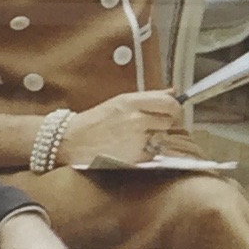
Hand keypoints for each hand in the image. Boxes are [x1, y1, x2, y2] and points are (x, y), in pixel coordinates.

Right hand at [62, 90, 186, 169]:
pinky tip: (132, 148)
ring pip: (162, 137)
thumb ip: (149, 97)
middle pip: (169, 121)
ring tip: (137, 137)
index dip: (174, 108)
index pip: (169, 103)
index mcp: (132, 102)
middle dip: (163, 124)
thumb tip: (173, 91)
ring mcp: (137, 139)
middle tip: (150, 125)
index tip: (172, 112)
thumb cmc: (97, 121)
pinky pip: (153, 153)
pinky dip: (147, 152)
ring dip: (155, 138)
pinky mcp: (136, 157)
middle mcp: (136, 119)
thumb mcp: (121, 101)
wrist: (75, 141)